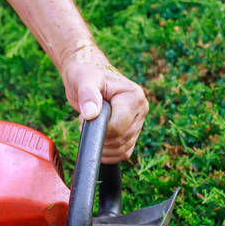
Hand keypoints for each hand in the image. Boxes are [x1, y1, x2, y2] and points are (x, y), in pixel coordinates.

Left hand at [58, 44, 148, 162]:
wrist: (87, 73)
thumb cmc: (85, 72)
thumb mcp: (83, 79)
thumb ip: (87, 94)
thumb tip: (90, 114)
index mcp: (134, 97)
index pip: (119, 127)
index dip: (100, 128)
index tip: (85, 117)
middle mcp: (141, 110)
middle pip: (121, 140)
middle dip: (99, 135)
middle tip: (85, 119)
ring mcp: (138, 123)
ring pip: (122, 149)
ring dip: (102, 144)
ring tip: (92, 123)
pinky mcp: (132, 133)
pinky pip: (123, 152)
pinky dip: (108, 153)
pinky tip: (96, 138)